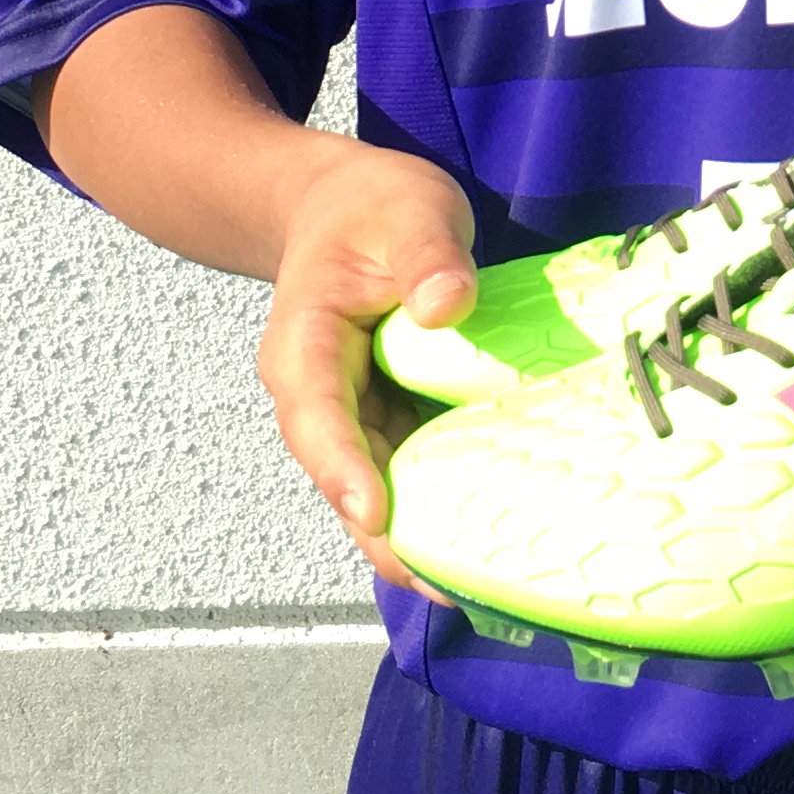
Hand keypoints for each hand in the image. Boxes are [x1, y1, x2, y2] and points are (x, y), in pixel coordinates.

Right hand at [254, 144, 478, 592]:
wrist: (341, 208)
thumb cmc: (370, 208)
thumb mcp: (406, 210)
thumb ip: (425, 252)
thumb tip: (446, 304)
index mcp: (305, 348)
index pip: (317, 417)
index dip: (344, 469)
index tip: (374, 515)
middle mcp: (318, 399)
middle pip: (346, 478)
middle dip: (388, 536)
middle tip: (446, 585)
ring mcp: (352, 419)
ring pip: (377, 489)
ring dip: (417, 536)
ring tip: (475, 584)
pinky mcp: (385, 424)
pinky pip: (408, 474)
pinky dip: (439, 507)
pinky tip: (487, 543)